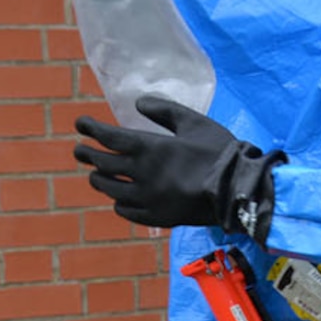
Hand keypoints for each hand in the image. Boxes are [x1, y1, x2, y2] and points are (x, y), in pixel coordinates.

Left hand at [74, 95, 282, 237]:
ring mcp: (147, 198)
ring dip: (99, 179)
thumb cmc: (219, 152)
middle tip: (81, 150)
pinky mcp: (156, 216)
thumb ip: (164, 111)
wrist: (239, 190)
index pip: (108, 137)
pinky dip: (118, 202)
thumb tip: (138, 104)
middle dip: (87, 154)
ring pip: (109, 189)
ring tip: (96, 174)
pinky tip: (120, 198)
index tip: (80, 124)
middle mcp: (141, 173)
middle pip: (102, 163)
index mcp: (149, 147)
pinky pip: (125, 210)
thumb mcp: (194, 123)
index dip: (90, 128)